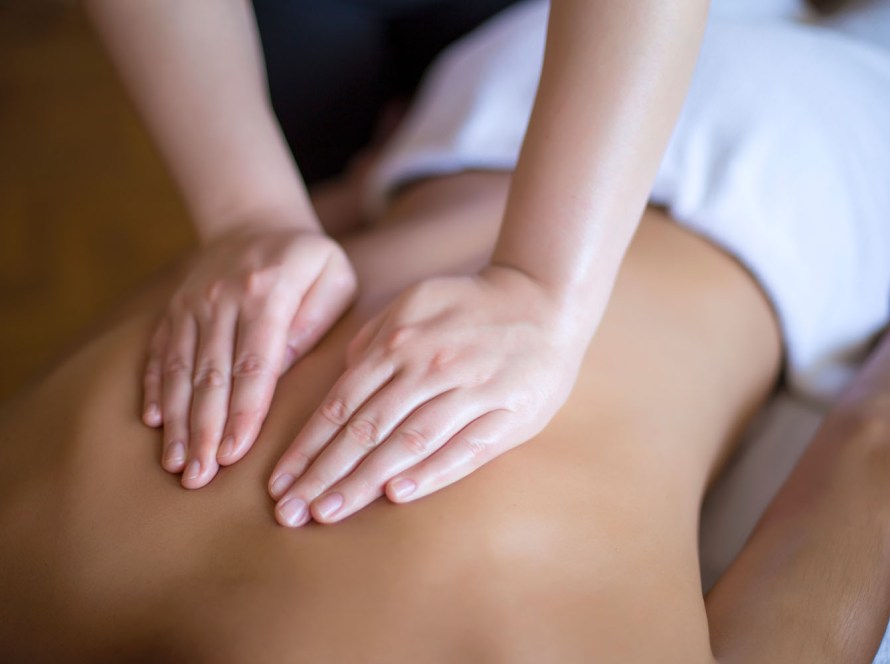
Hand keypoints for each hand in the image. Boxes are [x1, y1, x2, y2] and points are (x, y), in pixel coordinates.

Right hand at [143, 224, 356, 488]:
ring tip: (176, 463)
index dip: (242, 411)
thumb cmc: (308, 260)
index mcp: (268, 292)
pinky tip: (152, 424)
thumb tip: (283, 369)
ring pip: (181, 369)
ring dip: (177, 420)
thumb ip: (315, 320)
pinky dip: (155, 388)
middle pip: (210, 374)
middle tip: (199, 476)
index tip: (233, 453)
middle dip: (203, 429)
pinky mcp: (174, 310)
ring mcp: (192, 304)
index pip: (254, 363)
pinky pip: (161, 353)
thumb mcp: (333, 277)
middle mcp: (222, 298)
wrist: (255, 220)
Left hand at [267, 265, 588, 525]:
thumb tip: (342, 375)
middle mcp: (429, 366)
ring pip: (408, 443)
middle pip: (367, 429)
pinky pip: (464, 449)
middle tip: (292, 512)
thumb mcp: (415, 303)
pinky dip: (430, 473)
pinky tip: (397, 495)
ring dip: (364, 481)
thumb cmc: (471, 307)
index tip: (280, 481)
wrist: (545, 299)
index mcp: (400, 340)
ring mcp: (471, 390)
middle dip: (324, 474)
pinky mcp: (508, 413)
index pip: (341, 403)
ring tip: (329, 512)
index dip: (308, 446)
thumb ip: (374, 338)